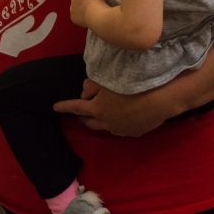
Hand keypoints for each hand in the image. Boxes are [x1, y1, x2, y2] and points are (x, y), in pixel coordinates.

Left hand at [54, 81, 170, 136]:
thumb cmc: (131, 86)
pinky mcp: (133, 133)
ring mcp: (120, 130)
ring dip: (100, 120)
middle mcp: (106, 123)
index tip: (54, 107)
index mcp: (97, 109)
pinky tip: (122, 115)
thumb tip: (85, 95)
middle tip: (82, 111)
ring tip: (102, 113)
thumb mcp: (106, 81)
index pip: (75, 107)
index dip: (64, 106)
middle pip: (89, 122)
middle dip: (83, 116)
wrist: (159, 100)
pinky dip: (116, 122)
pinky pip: (119, 128)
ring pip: (104, 126)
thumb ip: (90, 86)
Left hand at [70, 0, 103, 27]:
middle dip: (84, 1)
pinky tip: (88, 18)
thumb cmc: (99, 1)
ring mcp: (72, 7)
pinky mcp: (72, 16)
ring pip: (77, 8)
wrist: (95, 13)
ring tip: (90, 13)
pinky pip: (77, 17)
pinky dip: (81, 18)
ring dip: (82, 9)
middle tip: (92, 6)